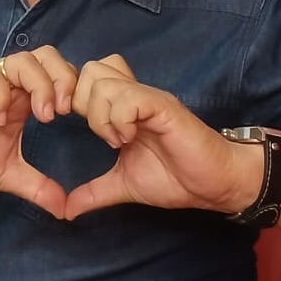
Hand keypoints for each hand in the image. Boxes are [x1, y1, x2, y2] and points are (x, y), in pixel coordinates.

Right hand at [0, 47, 77, 217]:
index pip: (59, 75)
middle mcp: (8, 87)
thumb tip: (66, 210)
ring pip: (22, 60)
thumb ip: (37, 187)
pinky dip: (1, 97)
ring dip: (39, 85)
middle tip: (65, 112)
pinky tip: (0, 120)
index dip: (75, 89)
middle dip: (63, 79)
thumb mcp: (7, 175)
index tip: (83, 120)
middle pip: (47, 56)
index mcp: (23, 101)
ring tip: (42, 115)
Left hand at [63, 55, 262, 219]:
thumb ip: (94, 192)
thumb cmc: (175, 179)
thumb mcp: (124, 185)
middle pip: (91, 71)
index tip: (76, 130)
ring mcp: (149, 99)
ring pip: (104, 82)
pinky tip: (127, 140)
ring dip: (101, 115)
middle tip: (95, 134)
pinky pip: (129, 98)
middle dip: (82, 104)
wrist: (214, 185)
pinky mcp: (164, 107)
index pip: (87, 78)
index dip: (73, 98)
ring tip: (115, 141)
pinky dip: (119, 119)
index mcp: (123, 109)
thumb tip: (66, 210)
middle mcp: (135, 96)